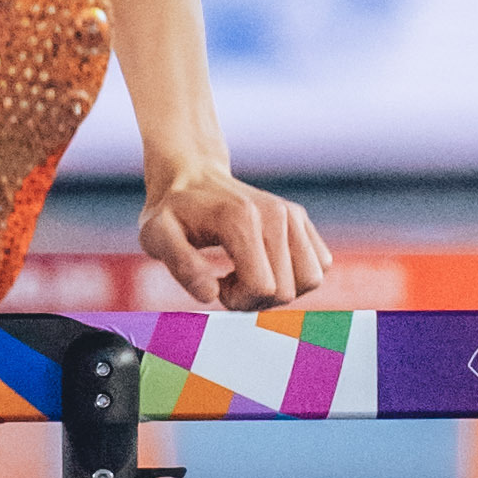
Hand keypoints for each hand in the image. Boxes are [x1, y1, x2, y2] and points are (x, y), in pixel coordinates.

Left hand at [139, 161, 328, 311]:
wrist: (192, 175)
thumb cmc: (172, 211)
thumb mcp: (157, 235)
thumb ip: (180, 265)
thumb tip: (210, 293)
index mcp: (242, 221)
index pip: (263, 288)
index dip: (238, 301)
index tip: (217, 285)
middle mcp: (276, 215)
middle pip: (287, 291)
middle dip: (255, 299)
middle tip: (229, 279)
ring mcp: (293, 215)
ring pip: (311, 280)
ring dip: (280, 289)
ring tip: (248, 273)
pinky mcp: (301, 219)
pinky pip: (320, 266)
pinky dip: (295, 276)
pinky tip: (265, 265)